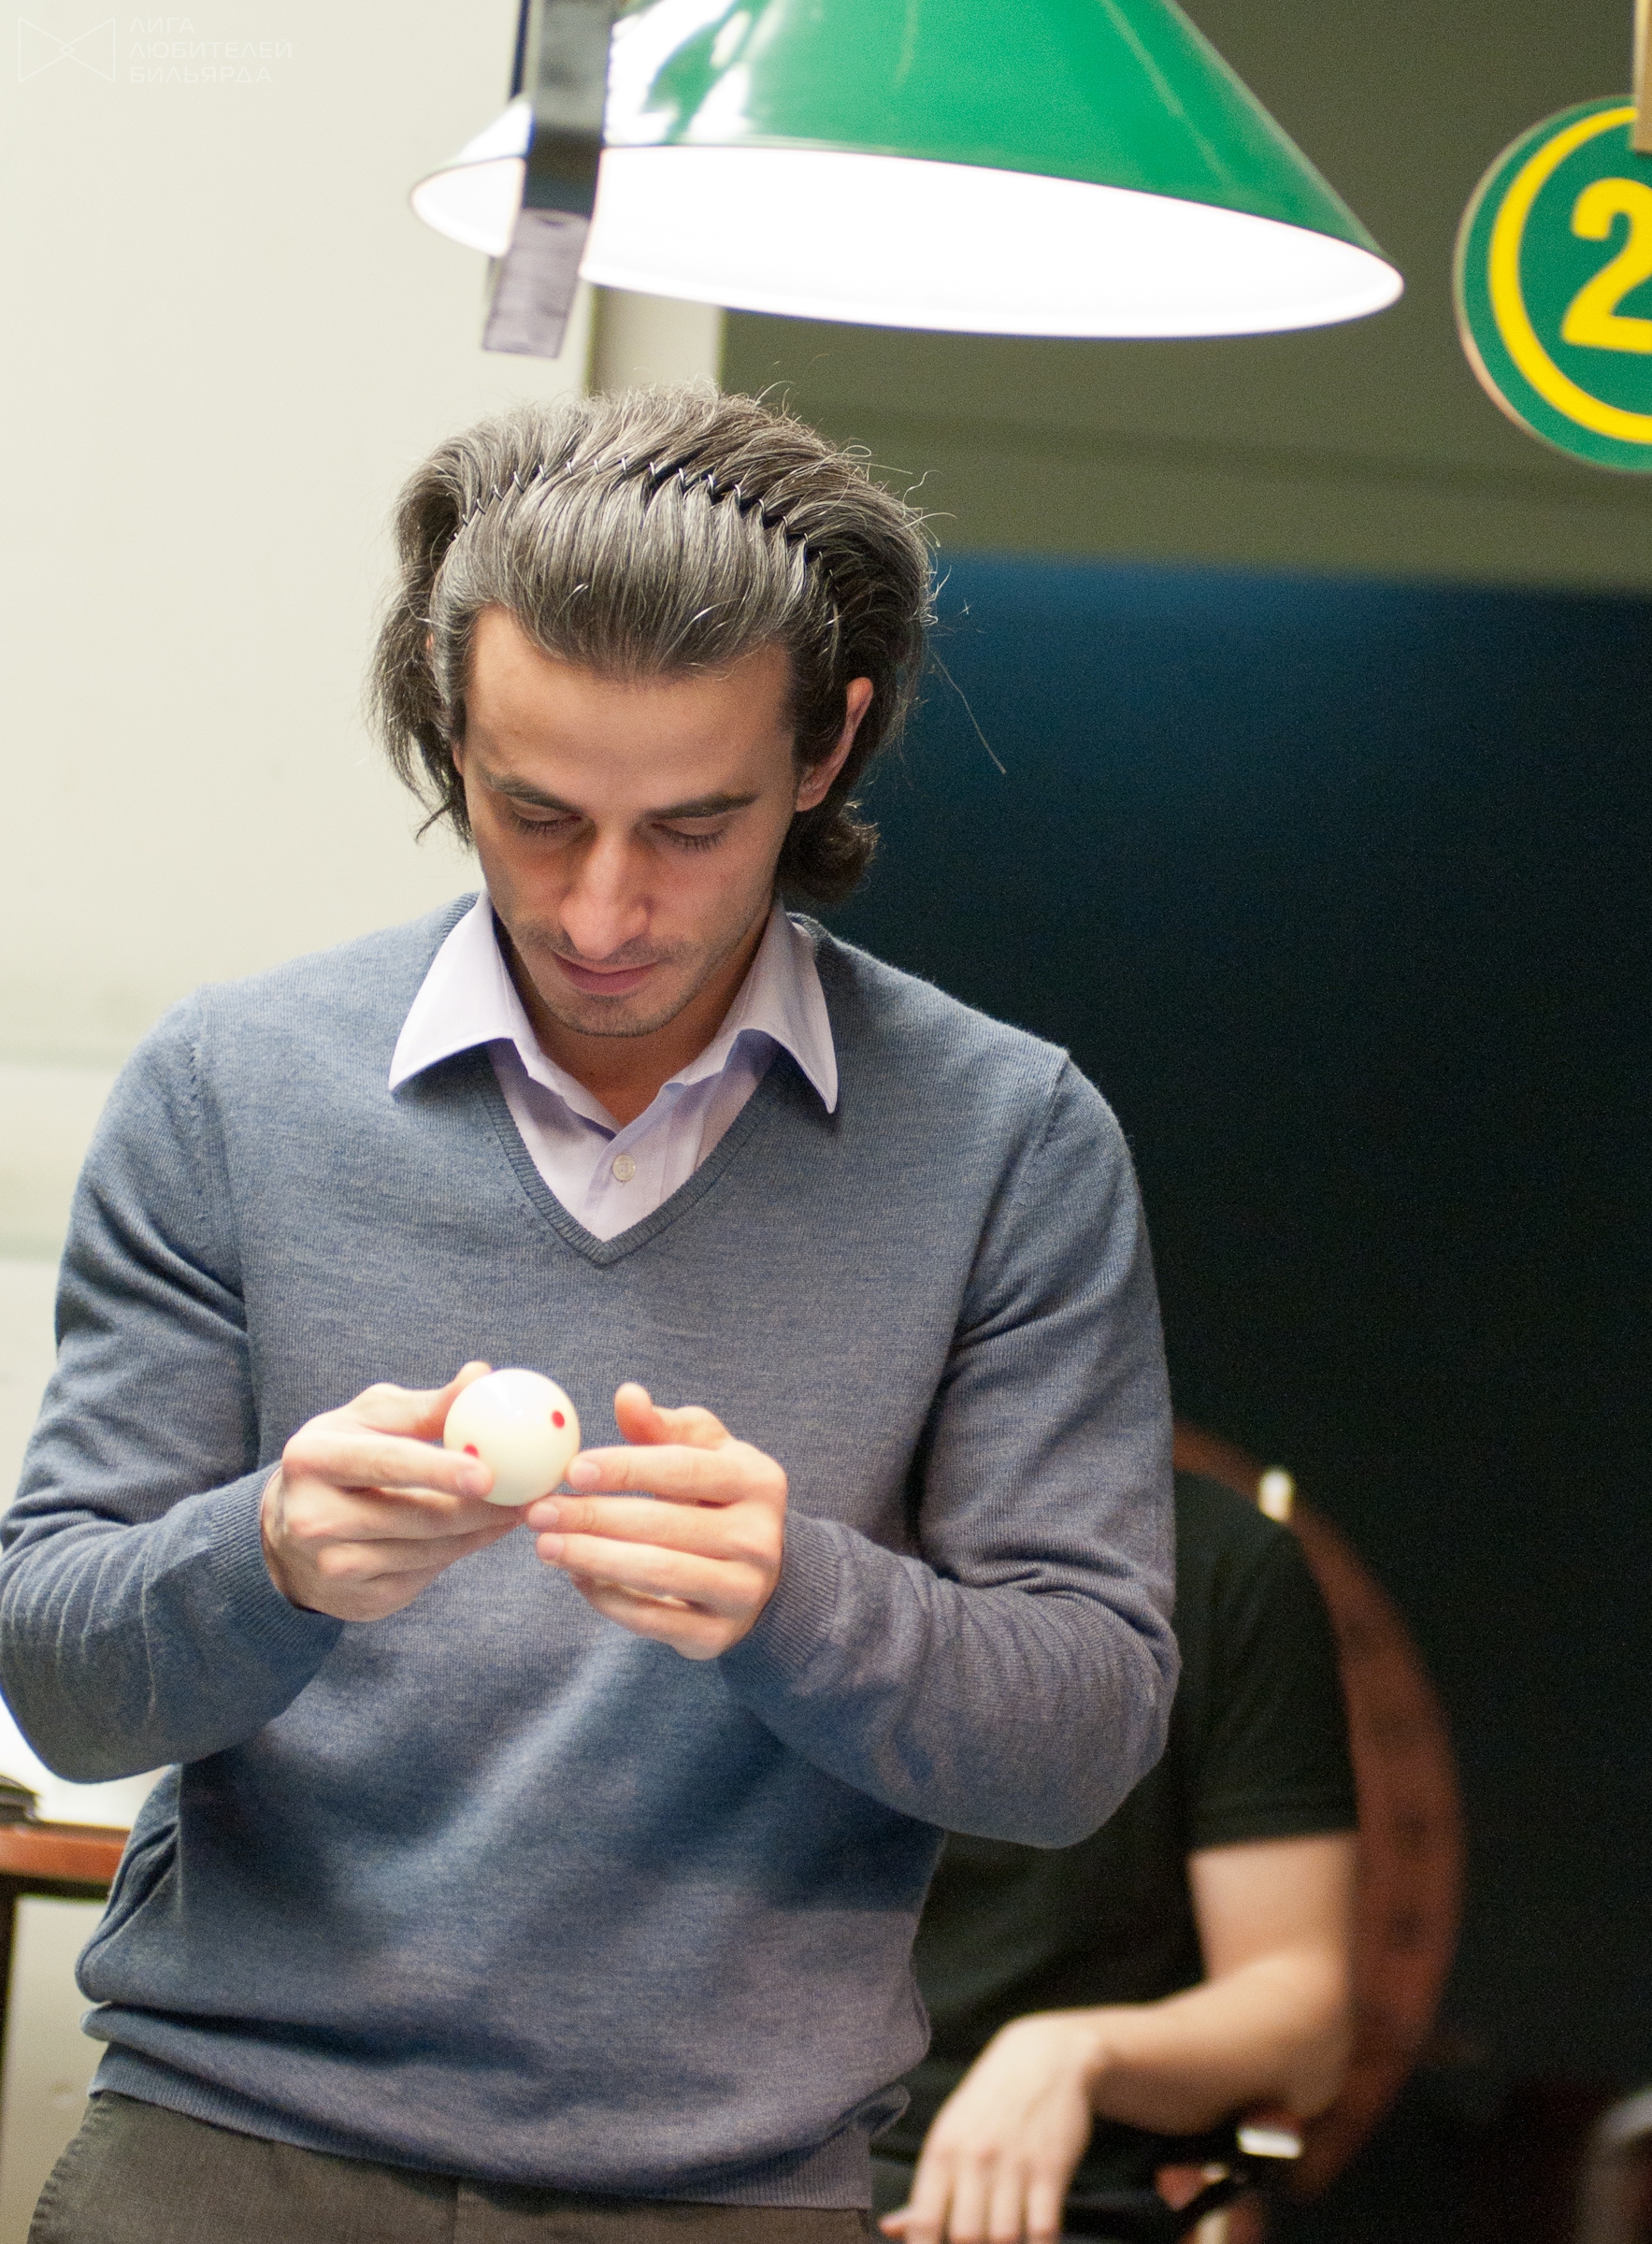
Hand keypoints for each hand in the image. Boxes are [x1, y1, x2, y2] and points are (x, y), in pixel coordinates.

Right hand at [261, 1363, 522, 1620]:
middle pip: (416, 1516)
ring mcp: (334, 1565)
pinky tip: (481, 1532)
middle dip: (480, 1507)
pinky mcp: (359, 1599)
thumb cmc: (342, 1457)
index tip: (488, 1474)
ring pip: (429, 1551)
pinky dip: (460, 1552)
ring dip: (480, 1531)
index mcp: (313, 1458)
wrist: (289, 1533)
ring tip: (515, 1508)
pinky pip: (426, 1575)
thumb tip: (481, 1376)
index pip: (386, 1463)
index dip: (439, 1470)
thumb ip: (426, 1406)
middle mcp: (314, 1517)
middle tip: (527, 1493)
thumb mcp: (369, 1420)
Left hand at [523, 1382, 784, 1659]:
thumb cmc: (718, 1499)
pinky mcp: (719, 1636)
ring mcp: (743, 1591)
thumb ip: (663, 1426)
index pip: (684, 1470)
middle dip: (594, 1517)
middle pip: (665, 1525)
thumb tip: (627, 1395)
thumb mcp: (705, 1452)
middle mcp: (760, 1538)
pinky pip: (653, 1619)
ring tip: (545, 1545)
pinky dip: (608, 1599)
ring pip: (657, 1573)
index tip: (572, 1470)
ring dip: (593, 1559)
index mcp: (759, 1481)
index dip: (626, 1468)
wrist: (763, 1576)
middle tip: (540, 1512)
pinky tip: (576, 1577)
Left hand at [881, 2013, 1102, 2243]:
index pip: (923, 2221)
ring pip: (1003, 2239)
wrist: (1044, 2057)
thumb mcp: (950, 2134)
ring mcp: (1014, 2164)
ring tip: (1000, 2243)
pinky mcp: (1051, 2168)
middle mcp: (974, 2158)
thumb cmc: (988, 2104)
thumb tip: (890, 2229)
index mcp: (942, 2151)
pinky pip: (1043, 2230)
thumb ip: (925, 2189)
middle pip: (963, 2238)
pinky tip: (1034, 2243)